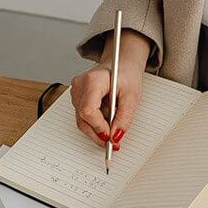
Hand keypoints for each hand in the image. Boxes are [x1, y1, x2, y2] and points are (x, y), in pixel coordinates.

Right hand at [70, 29, 150, 147]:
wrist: (121, 63)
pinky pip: (83, 117)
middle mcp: (80, 85)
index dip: (98, 127)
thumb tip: (116, 136)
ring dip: (97, 131)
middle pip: (83, 118)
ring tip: (113, 134)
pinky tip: (106, 125)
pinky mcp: (78, 97)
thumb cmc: (126, 75)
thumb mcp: (132, 96)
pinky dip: (95, 124)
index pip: (88, 110)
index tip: (110, 137)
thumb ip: (124, 117)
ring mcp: (76, 91)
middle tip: (114, 144)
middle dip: (98, 134)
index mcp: (93, 80)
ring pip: (82, 120)